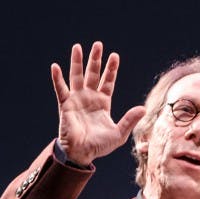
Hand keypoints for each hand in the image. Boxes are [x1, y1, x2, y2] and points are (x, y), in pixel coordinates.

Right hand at [50, 41, 145, 165]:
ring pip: (77, 76)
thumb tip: (143, 108)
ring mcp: (77, 100)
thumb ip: (130, 120)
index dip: (111, 69)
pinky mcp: (65, 105)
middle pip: (93, 74)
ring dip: (77, 62)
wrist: (82, 154)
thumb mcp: (119, 134)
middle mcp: (89, 98)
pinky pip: (60, 89)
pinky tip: (55, 66)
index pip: (108, 81)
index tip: (114, 56)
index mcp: (103, 103)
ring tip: (77, 46)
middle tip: (98, 44)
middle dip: (95, 59)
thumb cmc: (99, 146)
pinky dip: (57, 78)